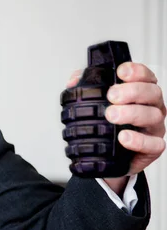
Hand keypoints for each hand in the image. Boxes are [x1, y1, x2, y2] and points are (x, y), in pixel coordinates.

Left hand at [67, 63, 165, 193]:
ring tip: (112, 115)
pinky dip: (139, 140)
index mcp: (141, 95)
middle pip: (152, 93)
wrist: (111, 158)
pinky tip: (124, 137)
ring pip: (152, 115)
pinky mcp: (153, 148)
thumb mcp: (95, 105)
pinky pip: (154, 144)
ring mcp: (154, 128)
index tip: (121, 71)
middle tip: (112, 96)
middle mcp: (151, 108)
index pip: (145, 77)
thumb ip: (85, 89)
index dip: (137, 71)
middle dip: (132, 91)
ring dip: (132, 113)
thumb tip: (74, 82)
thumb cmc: (108, 128)